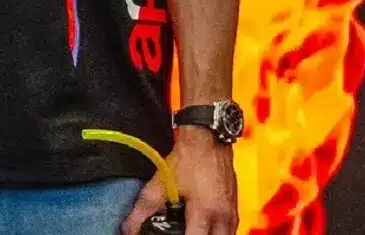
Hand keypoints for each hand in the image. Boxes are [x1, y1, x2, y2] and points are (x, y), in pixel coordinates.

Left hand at [121, 128, 237, 234]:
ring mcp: (231, 213)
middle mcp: (223, 216)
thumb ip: (144, 208)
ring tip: (191, 230)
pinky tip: (203, 228)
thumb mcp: (161, 184)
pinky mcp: (234, 208)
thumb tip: (130, 227)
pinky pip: (229, 231)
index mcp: (204, 212)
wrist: (208, 139)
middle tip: (181, 232)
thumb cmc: (189, 158)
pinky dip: (217, 234)